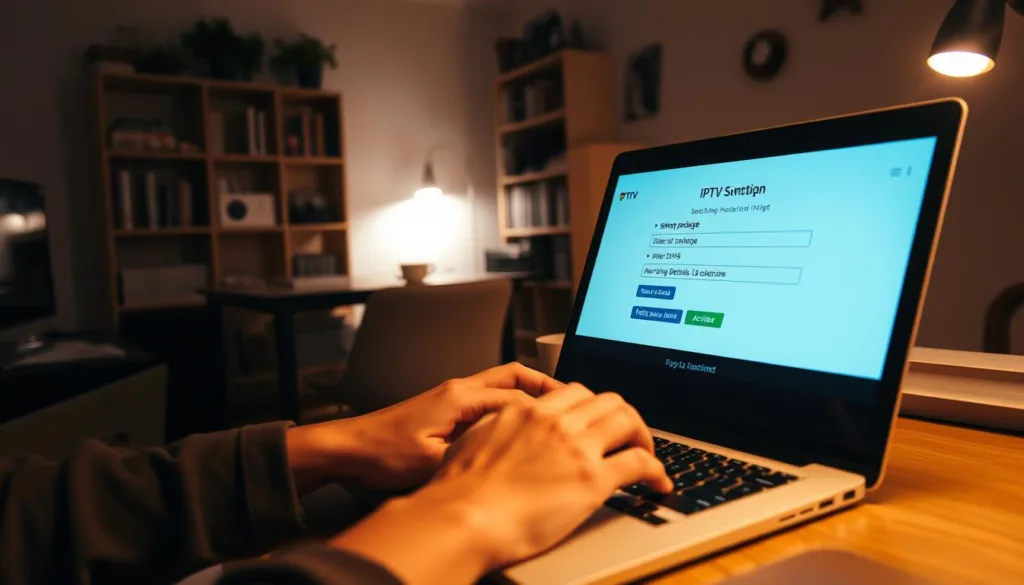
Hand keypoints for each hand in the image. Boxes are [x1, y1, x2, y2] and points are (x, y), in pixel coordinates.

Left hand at [285, 363, 562, 493]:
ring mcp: (451, 397)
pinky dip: (507, 406)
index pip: (517, 390)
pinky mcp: (444, 409)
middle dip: (545, 386)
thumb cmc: (383, 453)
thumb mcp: (432, 461)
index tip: (572, 407)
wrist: (349, 450)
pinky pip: (487, 399)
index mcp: (461, 397)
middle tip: (571, 401)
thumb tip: (507, 455)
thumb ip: (472, 453)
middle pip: (513, 376)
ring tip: (551, 412)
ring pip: (501, 386)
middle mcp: (459, 390)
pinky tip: (515, 426)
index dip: (548, 400)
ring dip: (526, 395)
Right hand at [329, 383, 670, 584]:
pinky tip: (659, 482)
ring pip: (627, 419)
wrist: (461, 516)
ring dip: (644, 435)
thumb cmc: (456, 491)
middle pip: (606, 399)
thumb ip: (495, 430)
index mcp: (526, 412)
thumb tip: (501, 433)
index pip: (573, 392)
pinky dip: (657, 470)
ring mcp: (576, 447)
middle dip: (622, 415)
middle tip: (628, 434)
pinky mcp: (593, 478)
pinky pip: (639, 463)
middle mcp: (555, 421)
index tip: (597, 419)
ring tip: (648, 453)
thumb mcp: (472, 442)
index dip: (592, 405)